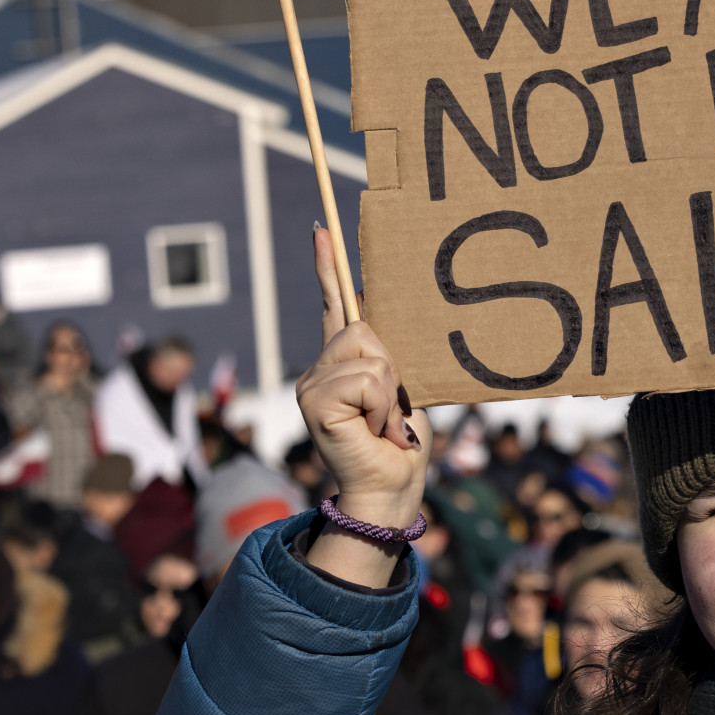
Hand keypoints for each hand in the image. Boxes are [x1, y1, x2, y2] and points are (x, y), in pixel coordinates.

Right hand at [295, 227, 424, 584]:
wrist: (393, 487)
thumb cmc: (402, 441)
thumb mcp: (401, 386)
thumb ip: (387, 354)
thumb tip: (378, 317)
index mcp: (343, 361)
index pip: (333, 302)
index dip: (329, 266)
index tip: (323, 227)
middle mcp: (319, 367)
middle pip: (363, 325)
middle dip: (392, 365)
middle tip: (392, 408)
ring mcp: (312, 383)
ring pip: (368, 352)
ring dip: (390, 390)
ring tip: (383, 422)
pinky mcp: (314, 400)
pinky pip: (366, 377)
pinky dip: (382, 404)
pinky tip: (374, 429)